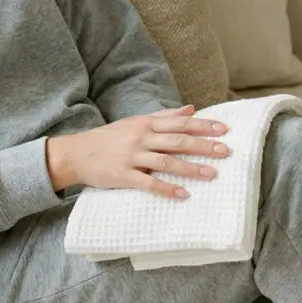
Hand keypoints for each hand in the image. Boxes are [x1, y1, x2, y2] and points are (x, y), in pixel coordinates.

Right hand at [46, 103, 230, 198]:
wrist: (75, 153)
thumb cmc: (108, 138)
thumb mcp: (135, 122)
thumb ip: (164, 116)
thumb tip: (191, 108)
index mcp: (145, 123)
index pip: (179, 122)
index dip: (202, 125)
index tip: (223, 129)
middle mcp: (140, 138)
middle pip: (177, 140)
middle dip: (203, 146)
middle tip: (226, 151)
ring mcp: (132, 157)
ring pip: (166, 161)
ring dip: (190, 168)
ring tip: (212, 174)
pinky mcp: (123, 176)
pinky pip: (148, 183)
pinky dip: (166, 188)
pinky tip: (183, 194)